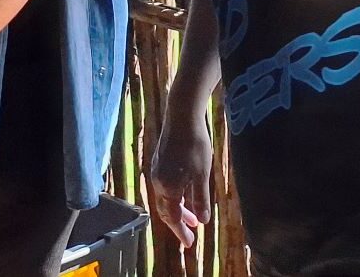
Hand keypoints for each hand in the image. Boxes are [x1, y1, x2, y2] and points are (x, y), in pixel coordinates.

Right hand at [150, 114, 213, 248]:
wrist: (182, 115)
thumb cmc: (195, 145)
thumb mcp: (202, 175)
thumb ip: (201, 199)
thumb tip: (202, 221)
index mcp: (168, 187)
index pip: (172, 217)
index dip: (181, 232)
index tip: (190, 243)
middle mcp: (158, 181)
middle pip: (165, 209)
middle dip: (178, 223)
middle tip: (190, 234)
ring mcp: (157, 170)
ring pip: (165, 198)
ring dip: (178, 209)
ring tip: (193, 217)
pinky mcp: (159, 161)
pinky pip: (165, 187)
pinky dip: (175, 197)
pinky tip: (187, 194)